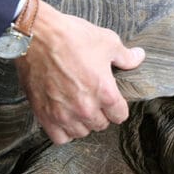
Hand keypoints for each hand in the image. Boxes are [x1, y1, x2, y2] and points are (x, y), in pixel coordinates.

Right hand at [14, 0, 145, 144]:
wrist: (35, 36)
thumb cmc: (71, 36)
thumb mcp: (106, 41)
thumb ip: (125, 56)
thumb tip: (138, 57)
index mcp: (104, 92)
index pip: (120, 115)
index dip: (117, 107)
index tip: (111, 99)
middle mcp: (85, 108)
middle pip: (101, 125)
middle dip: (100, 114)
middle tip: (93, 99)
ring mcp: (63, 114)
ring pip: (81, 132)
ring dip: (82, 123)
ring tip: (78, 108)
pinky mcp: (44, 115)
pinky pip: (59, 137)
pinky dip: (63, 131)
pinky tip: (64, 117)